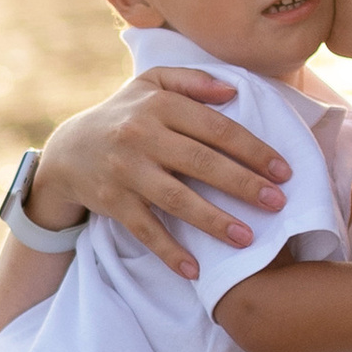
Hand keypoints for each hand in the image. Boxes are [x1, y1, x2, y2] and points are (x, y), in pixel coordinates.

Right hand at [31, 71, 291, 277]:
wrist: (67, 152)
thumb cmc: (124, 115)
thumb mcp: (151, 83)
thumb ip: (192, 80)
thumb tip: (233, 92)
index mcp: (160, 105)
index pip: (216, 128)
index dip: (252, 149)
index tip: (283, 170)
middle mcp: (142, 136)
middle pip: (201, 162)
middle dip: (243, 184)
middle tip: (278, 203)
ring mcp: (126, 172)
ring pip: (176, 199)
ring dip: (214, 221)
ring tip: (248, 238)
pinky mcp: (113, 202)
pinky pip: (145, 231)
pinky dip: (169, 252)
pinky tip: (195, 270)